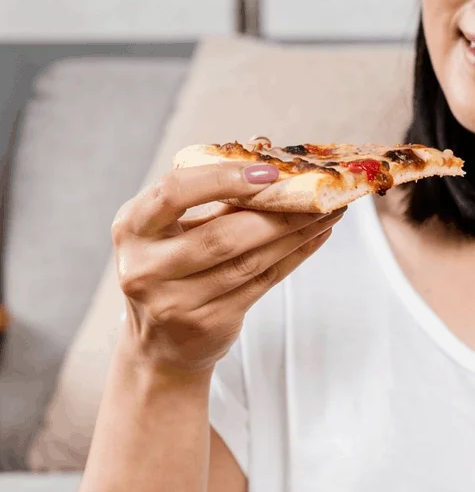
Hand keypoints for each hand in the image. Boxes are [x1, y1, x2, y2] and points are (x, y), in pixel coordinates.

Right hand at [112, 163, 343, 373]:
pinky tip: (314, 237)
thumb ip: (211, 192)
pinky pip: (263, 283)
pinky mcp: (210, 323)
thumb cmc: (168, 270)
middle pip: (222, 236)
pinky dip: (293, 257)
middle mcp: (146, 267)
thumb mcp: (171, 228)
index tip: (267, 171)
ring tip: (326, 212)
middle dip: (275, 213)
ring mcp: (177, 301)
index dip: (222, 180)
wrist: (161, 344)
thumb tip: (262, 147)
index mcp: (131, 228)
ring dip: (294, 234)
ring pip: (249, 262)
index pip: (174, 193)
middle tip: (316, 194)